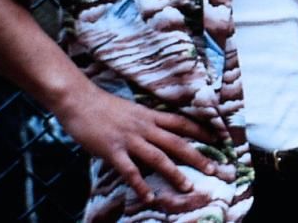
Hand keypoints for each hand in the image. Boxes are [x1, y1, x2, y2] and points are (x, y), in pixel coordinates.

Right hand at [54, 83, 217, 202]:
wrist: (78, 100)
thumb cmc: (103, 105)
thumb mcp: (131, 110)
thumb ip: (145, 121)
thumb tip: (157, 131)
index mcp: (150, 115)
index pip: (182, 122)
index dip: (201, 131)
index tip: (218, 139)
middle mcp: (144, 127)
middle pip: (176, 142)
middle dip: (197, 156)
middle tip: (213, 169)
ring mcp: (129, 139)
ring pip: (158, 158)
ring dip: (175, 173)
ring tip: (188, 186)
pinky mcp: (112, 150)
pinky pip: (130, 171)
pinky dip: (141, 185)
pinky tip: (150, 197)